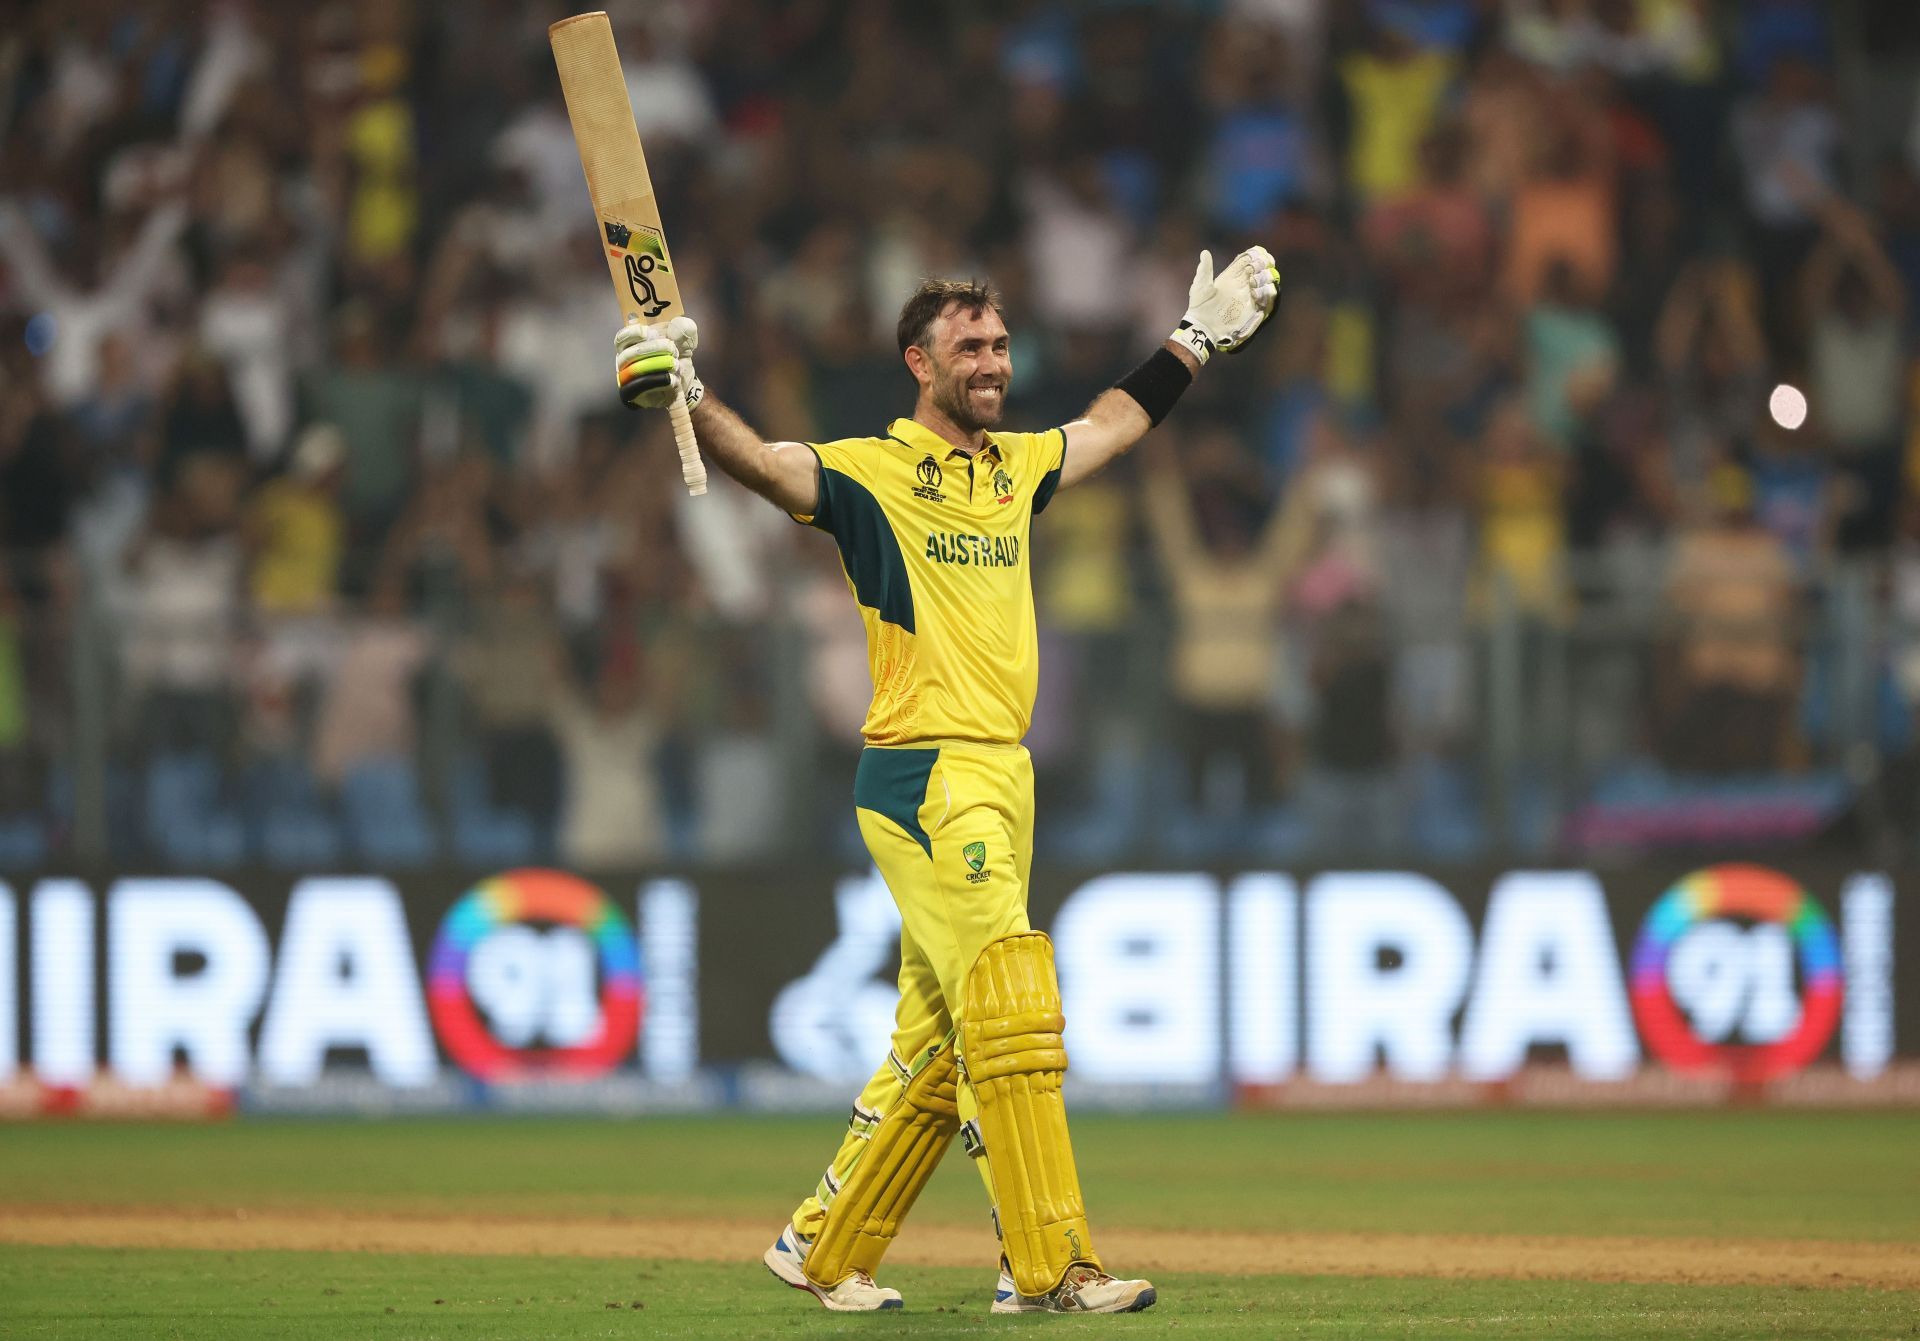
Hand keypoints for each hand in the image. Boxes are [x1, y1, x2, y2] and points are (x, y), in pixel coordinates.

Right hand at [615, 315, 704, 411]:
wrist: (684, 382)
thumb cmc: (677, 356)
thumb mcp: (684, 339)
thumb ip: (683, 328)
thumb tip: (678, 327)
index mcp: (631, 344)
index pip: (622, 337)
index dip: (632, 334)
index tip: (647, 332)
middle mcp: (624, 361)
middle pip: (630, 354)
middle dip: (653, 349)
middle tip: (673, 349)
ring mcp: (627, 379)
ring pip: (635, 371)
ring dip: (658, 366)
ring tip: (676, 365)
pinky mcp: (634, 395)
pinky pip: (640, 388)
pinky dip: (658, 382)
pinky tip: (672, 380)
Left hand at [1170, 246, 1280, 363]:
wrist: (1203, 328)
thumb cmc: (1200, 307)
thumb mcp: (1200, 286)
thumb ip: (1204, 270)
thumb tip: (1204, 252)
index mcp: (1232, 276)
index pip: (1248, 260)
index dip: (1255, 255)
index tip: (1256, 254)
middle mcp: (1243, 284)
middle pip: (1260, 268)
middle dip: (1262, 265)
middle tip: (1256, 267)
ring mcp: (1250, 296)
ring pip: (1267, 282)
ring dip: (1265, 278)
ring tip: (1254, 282)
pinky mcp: (1254, 309)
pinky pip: (1268, 299)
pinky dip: (1266, 293)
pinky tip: (1256, 293)